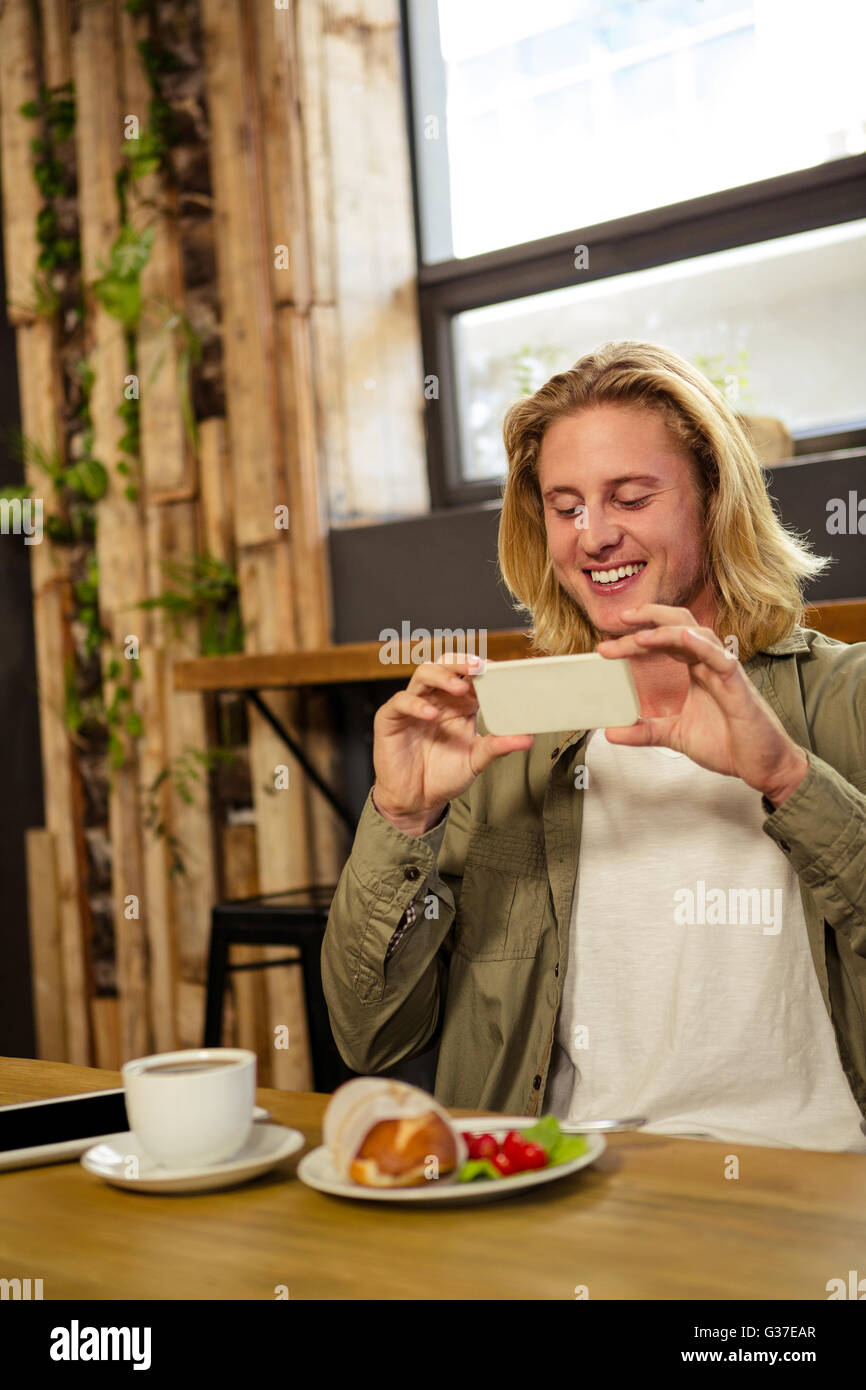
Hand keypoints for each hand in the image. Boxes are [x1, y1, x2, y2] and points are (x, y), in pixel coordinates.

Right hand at [372, 655, 533, 832]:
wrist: (417, 801)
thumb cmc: (444, 776)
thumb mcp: (476, 760)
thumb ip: (498, 746)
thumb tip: (528, 737)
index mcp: (458, 704)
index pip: (469, 676)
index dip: (482, 670)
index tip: (501, 670)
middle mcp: (436, 699)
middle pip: (445, 665)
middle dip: (462, 663)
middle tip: (480, 667)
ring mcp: (412, 706)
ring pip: (423, 674)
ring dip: (442, 676)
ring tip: (459, 687)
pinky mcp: (391, 718)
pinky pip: (401, 702)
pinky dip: (416, 704)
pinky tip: (431, 714)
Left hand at [595, 604, 808, 804]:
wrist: (763, 766)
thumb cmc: (728, 743)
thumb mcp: (676, 736)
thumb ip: (645, 731)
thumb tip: (610, 732)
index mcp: (696, 670)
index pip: (663, 643)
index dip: (635, 640)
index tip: (606, 647)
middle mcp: (709, 664)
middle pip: (678, 626)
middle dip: (649, 618)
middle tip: (619, 620)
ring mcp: (724, 671)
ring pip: (697, 634)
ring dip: (666, 630)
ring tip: (639, 633)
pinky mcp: (738, 686)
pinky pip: (720, 658)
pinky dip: (700, 645)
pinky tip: (681, 637)